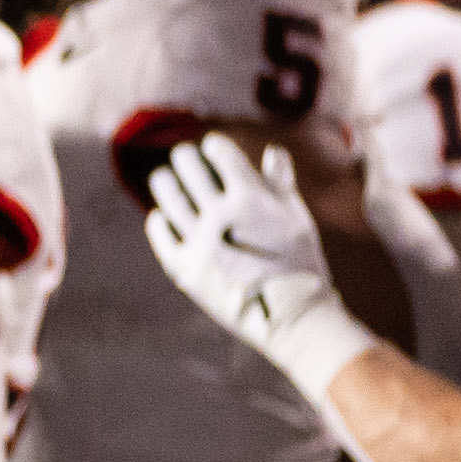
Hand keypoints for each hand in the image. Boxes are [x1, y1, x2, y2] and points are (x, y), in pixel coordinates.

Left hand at [140, 135, 374, 393]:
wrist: (292, 316)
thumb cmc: (300, 262)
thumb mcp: (297, 218)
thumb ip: (280, 183)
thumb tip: (272, 151)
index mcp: (251, 199)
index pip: (219, 152)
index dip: (214, 145)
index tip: (213, 147)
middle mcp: (220, 216)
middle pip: (188, 167)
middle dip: (187, 157)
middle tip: (187, 157)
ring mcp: (198, 242)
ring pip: (167, 195)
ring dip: (167, 182)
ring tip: (168, 178)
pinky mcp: (183, 268)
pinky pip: (160, 232)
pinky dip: (159, 220)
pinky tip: (164, 216)